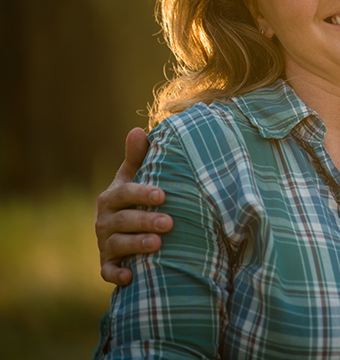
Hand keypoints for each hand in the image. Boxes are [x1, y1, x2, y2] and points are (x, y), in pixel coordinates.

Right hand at [94, 127, 171, 285]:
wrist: (126, 232)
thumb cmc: (136, 199)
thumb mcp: (135, 178)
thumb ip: (137, 157)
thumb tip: (137, 129)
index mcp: (111, 197)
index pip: (124, 193)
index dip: (142, 193)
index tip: (163, 195)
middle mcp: (104, 220)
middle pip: (122, 220)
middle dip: (145, 221)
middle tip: (169, 222)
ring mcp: (105, 243)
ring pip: (117, 245)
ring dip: (135, 245)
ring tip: (157, 244)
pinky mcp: (107, 265)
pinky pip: (107, 272)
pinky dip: (116, 274)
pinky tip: (131, 276)